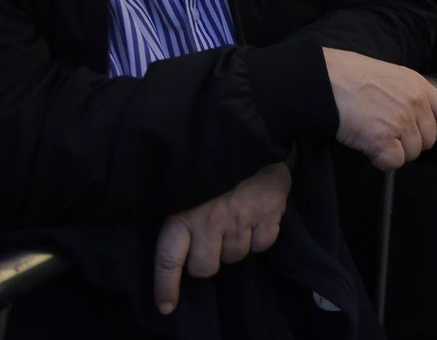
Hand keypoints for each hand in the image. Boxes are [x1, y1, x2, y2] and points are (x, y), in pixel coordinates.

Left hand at [153, 162, 289, 313]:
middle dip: (206, 260)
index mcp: (183, 214)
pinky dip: (259, 237)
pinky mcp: (270, 213)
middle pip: (205, 268)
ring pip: (235, 257)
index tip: (166, 306)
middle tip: (209, 242)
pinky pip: (263, 244)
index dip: (166, 287)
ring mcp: (242, 219)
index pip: (169, 261)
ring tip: (234, 221)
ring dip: (233, 246)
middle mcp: (211, 222)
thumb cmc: (213, 162)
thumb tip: (172, 240)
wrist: (253, 130)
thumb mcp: (185, 182)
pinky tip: (256, 218)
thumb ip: (179, 211)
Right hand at [322, 48, 436, 170]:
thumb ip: (404, 93)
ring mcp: (401, 122)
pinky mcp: (383, 140)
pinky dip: (382, 161)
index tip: (421, 133)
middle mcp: (415, 103)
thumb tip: (408, 113)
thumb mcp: (388, 74)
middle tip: (391, 139)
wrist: (326, 81)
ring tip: (376, 142)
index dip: (434, 127)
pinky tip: (370, 151)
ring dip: (395, 152)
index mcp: (418, 85)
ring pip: (412, 153)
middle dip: (411, 143)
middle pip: (429, 138)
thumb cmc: (349, 74)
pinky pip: (394, 162)